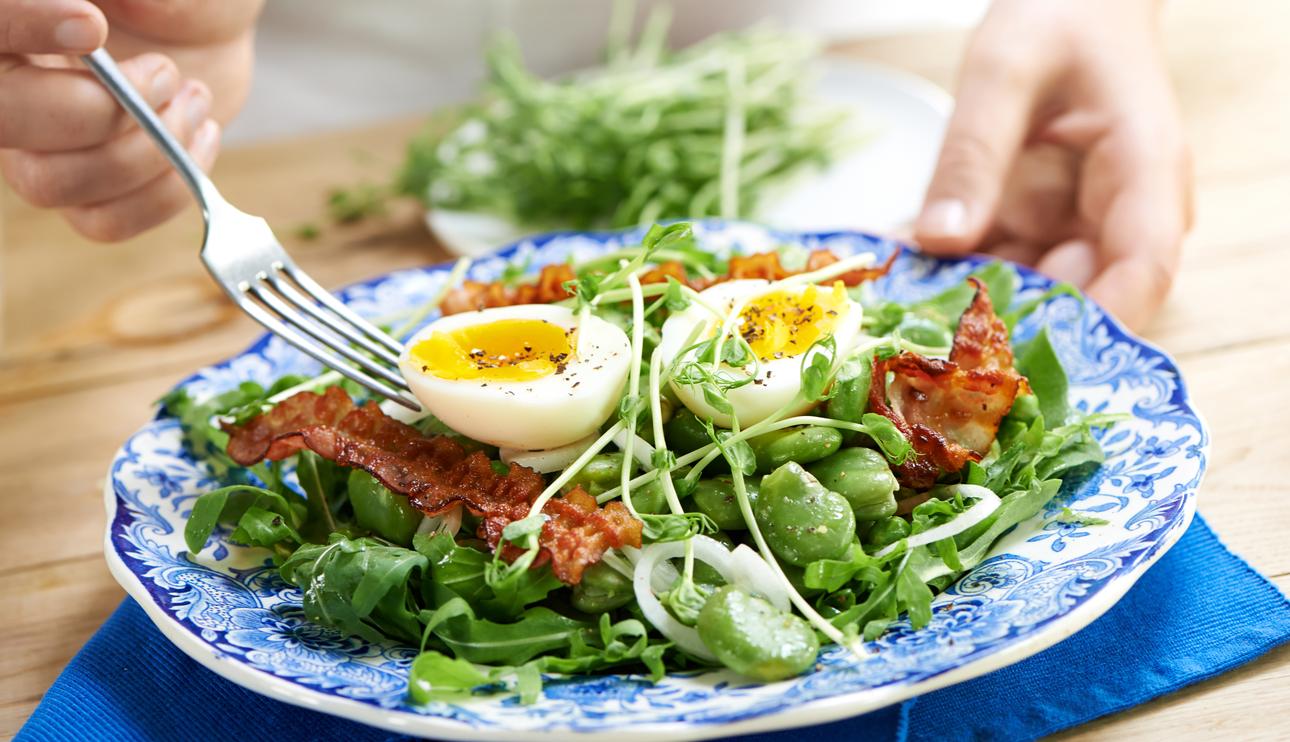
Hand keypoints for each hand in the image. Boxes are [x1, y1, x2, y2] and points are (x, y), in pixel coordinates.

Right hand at [0, 0, 260, 240]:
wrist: (207, 32)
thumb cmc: (177, 0)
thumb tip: (114, 12)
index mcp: (13, 21)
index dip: (21, 27)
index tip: (92, 25)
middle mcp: (8, 85)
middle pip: (4, 119)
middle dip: (97, 109)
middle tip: (165, 74)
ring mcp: (40, 145)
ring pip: (49, 183)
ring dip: (142, 152)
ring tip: (194, 98)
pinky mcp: (89, 189)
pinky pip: (102, 222)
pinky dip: (163, 193)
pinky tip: (202, 137)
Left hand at [914, 0, 1191, 330]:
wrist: (1070, 3)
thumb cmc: (1056, 19)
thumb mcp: (1003, 70)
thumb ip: (974, 153)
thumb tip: (939, 241)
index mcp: (1143, 172)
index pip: (1140, 271)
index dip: (1090, 328)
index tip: (1020, 360)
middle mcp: (1120, 213)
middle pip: (1080, 298)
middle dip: (1007, 327)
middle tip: (927, 344)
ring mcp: (1078, 224)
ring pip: (1031, 294)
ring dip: (969, 308)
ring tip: (899, 314)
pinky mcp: (1040, 227)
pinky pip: (1000, 267)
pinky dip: (954, 276)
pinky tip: (899, 276)